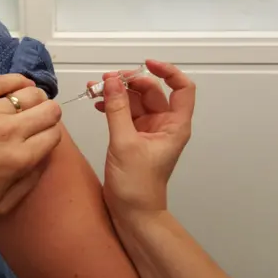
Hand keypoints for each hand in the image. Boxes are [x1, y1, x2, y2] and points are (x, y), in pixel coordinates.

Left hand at [0, 74, 61, 221]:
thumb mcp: (1, 205)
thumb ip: (30, 182)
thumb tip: (46, 157)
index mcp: (18, 160)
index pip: (54, 134)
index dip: (52, 135)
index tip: (42, 138)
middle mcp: (9, 132)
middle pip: (49, 109)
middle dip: (49, 115)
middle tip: (37, 121)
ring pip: (30, 92)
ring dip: (35, 99)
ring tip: (26, 106)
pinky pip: (4, 80)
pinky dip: (18, 80)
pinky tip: (20, 86)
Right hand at [90, 60, 194, 214]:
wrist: (132, 213)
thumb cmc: (137, 186)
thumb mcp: (124, 143)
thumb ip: (117, 109)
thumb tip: (112, 80)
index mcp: (174, 125)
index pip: (182, 88)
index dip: (167, 71)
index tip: (145, 63)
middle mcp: (164, 124)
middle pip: (152, 91)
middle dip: (130, 82)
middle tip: (107, 80)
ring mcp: (148, 130)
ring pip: (135, 100)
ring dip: (117, 92)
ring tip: (96, 88)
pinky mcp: (133, 137)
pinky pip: (124, 112)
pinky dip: (112, 105)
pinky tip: (97, 103)